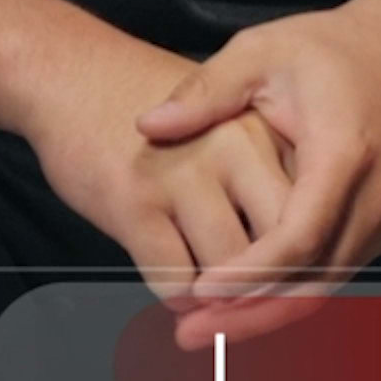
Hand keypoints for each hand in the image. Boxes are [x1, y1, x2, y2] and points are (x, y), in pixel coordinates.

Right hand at [18, 35, 298, 312]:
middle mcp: (234, 149)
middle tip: (250, 305)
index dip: (303, 258)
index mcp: (265, 131)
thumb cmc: (155, 112)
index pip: (308, 211)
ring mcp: (184, 175)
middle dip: (266, 288)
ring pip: (229, 271)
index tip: (291, 285)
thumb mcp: (224, 122)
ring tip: (208, 293)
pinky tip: (172, 278)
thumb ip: (265, 176)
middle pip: (277, 247)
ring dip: (219, 298)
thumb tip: (303, 255)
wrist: (72, 74)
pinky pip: (174, 278)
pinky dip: (177, 295)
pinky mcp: (136, 202)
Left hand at [135, 0, 380, 348]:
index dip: (251, 272)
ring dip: (269, 314)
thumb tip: (148, 126)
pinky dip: (292, 296)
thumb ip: (207, 90)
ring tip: (207, 332)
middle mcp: (377, 196)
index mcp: (345, 152)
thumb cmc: (336, 49)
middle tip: (190, 337)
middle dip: (252, 316)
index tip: (201, 292)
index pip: (299, 235)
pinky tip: (246, 306)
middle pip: (315, 280)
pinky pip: (336, 274)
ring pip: (327, 287)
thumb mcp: (263, 50)